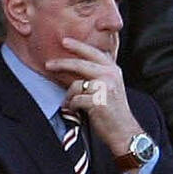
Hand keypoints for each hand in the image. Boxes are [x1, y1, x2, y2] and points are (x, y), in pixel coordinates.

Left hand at [44, 37, 141, 154]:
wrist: (123, 131)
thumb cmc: (114, 112)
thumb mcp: (111, 87)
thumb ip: (99, 74)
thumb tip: (78, 65)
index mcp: (113, 70)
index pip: (93, 52)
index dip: (78, 46)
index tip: (64, 42)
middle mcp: (110, 75)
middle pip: (80, 64)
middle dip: (61, 63)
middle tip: (48, 64)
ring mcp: (104, 88)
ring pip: (75, 85)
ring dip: (69, 97)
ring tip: (70, 104)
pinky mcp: (98, 101)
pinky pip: (75, 100)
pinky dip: (72, 107)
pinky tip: (76, 111)